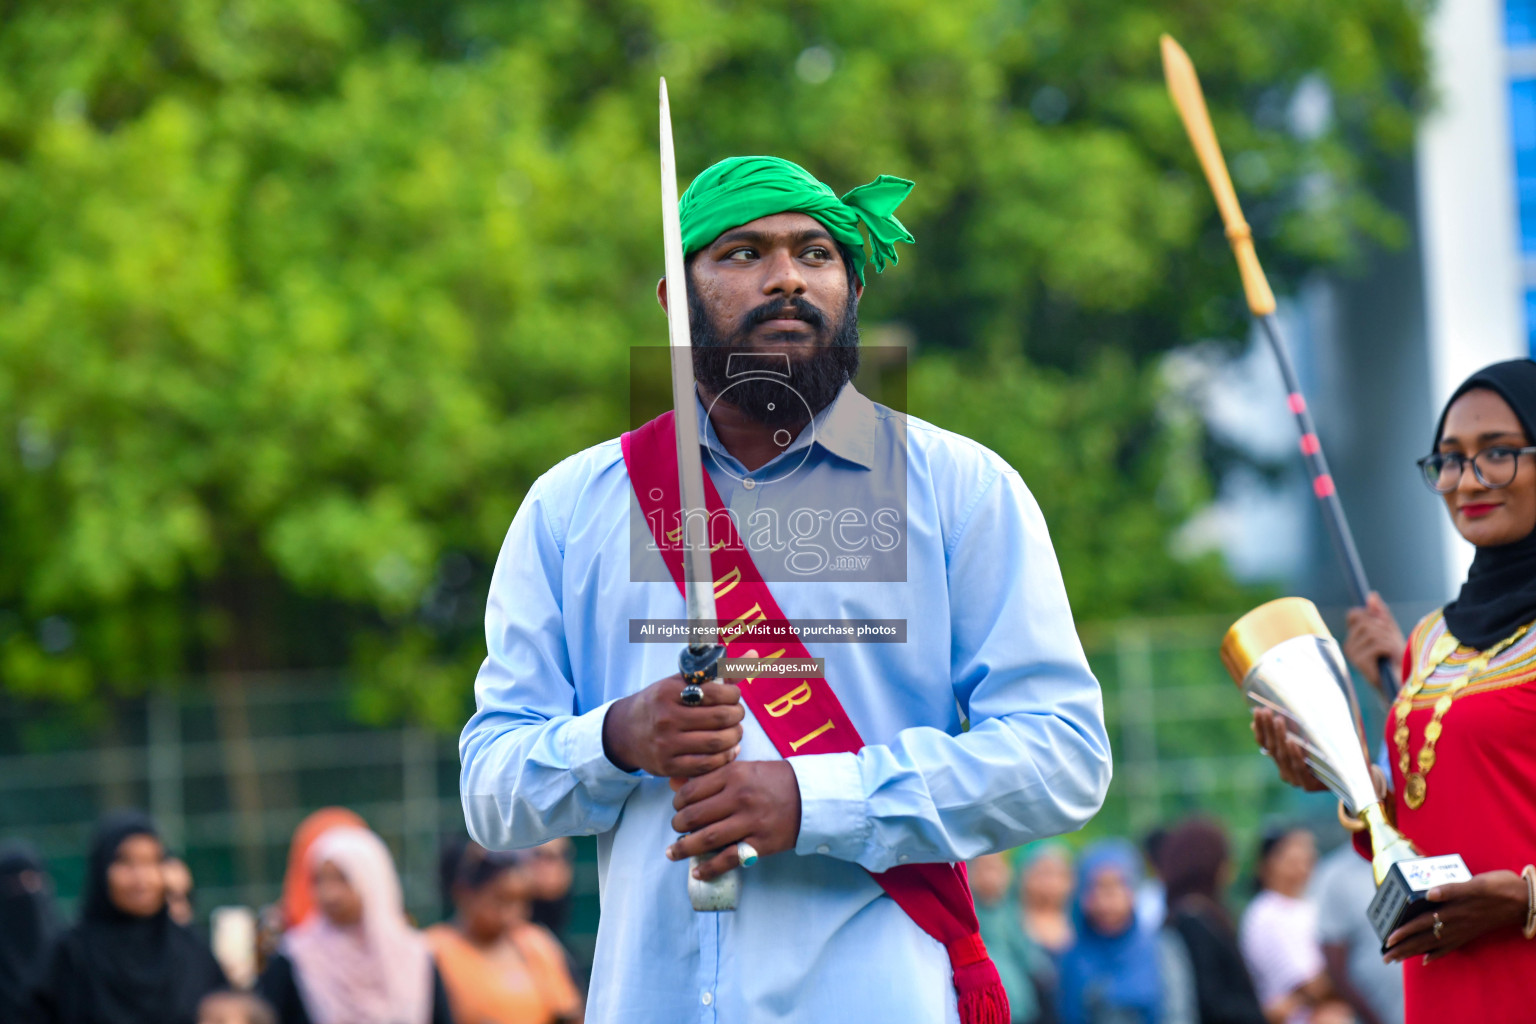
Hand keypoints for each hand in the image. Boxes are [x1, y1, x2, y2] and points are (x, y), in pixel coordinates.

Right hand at [601, 676, 742, 777]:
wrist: (626, 731)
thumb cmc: (661, 703)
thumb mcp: (681, 683)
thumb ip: (718, 672)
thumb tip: (753, 656)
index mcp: (669, 692)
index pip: (716, 692)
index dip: (733, 695)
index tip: (734, 696)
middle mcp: (666, 718)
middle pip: (721, 718)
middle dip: (737, 716)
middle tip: (737, 715)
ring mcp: (666, 744)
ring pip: (717, 743)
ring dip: (735, 737)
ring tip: (734, 731)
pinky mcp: (668, 766)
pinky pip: (707, 764)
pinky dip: (725, 757)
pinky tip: (728, 749)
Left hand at [666, 760, 801, 880]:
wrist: (810, 796)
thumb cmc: (773, 780)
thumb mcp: (742, 769)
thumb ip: (710, 775)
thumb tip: (675, 784)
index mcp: (733, 775)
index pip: (691, 791)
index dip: (678, 802)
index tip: (678, 807)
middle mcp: (739, 798)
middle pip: (695, 816)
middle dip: (678, 825)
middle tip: (676, 828)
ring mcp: (750, 822)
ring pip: (706, 839)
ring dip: (684, 848)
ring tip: (673, 852)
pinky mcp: (760, 844)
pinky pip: (728, 859)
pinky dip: (709, 868)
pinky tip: (696, 871)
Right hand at [1251, 708, 1327, 791]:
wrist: (1351, 776)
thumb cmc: (1327, 753)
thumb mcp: (1306, 740)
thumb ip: (1286, 733)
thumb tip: (1257, 723)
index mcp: (1281, 762)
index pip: (1264, 743)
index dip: (1260, 727)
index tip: (1257, 710)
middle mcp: (1285, 772)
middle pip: (1272, 748)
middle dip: (1269, 728)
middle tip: (1266, 711)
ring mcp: (1296, 780)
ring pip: (1284, 756)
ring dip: (1279, 736)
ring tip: (1278, 720)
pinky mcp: (1309, 785)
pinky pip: (1299, 767)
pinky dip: (1294, 753)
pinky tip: (1291, 741)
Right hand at [1343, 592, 1405, 689]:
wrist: (1401, 683)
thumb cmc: (1396, 658)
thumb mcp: (1389, 631)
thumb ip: (1380, 614)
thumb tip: (1371, 595)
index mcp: (1352, 636)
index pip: (1355, 614)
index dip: (1372, 616)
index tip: (1384, 626)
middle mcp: (1348, 644)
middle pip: (1365, 621)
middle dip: (1385, 628)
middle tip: (1394, 642)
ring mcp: (1353, 654)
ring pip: (1373, 632)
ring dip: (1391, 640)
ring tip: (1395, 652)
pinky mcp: (1360, 662)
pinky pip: (1378, 644)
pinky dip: (1391, 649)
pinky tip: (1392, 659)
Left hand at [1383, 870, 1527, 962]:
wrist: (1523, 899)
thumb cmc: (1498, 887)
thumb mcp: (1475, 884)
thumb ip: (1451, 889)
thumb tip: (1429, 893)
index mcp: (1453, 910)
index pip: (1422, 923)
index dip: (1405, 931)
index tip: (1388, 939)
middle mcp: (1456, 923)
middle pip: (1424, 938)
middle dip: (1403, 948)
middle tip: (1385, 957)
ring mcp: (1463, 930)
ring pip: (1433, 944)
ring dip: (1414, 952)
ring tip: (1397, 959)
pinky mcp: (1471, 932)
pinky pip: (1451, 946)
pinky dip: (1438, 953)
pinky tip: (1427, 960)